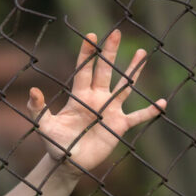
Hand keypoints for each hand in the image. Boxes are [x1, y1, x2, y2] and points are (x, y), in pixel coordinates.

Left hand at [27, 30, 165, 173]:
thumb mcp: (45, 126)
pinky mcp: (120, 126)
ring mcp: (110, 111)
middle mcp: (96, 99)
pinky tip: (163, 103)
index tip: (91, 36)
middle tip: (115, 32)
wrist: (69, 163)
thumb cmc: (56, 143)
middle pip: (105, 71)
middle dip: (110, 53)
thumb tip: (33, 90)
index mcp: (79, 96)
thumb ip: (39, 109)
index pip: (84, 70)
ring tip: (142, 54)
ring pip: (124, 87)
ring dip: (133, 71)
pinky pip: (138, 117)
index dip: (87, 54)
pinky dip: (150, 111)